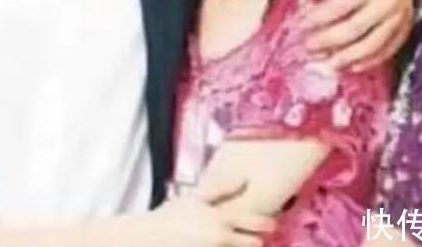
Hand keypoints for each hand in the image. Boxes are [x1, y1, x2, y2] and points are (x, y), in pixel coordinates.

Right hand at [142, 178, 274, 246]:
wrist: (151, 237)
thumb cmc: (171, 217)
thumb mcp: (195, 198)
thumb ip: (220, 190)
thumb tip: (244, 180)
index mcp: (221, 217)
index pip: (256, 222)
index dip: (267, 224)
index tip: (270, 224)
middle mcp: (221, 236)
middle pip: (254, 243)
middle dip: (256, 240)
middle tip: (255, 237)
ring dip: (243, 245)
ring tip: (239, 240)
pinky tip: (218, 243)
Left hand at [299, 0, 412, 70]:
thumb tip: (304, 3)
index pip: (338, 7)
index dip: (317, 19)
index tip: (300, 26)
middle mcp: (386, 1)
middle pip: (353, 29)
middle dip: (327, 41)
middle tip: (308, 47)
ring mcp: (399, 17)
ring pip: (371, 45)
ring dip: (346, 58)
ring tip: (326, 63)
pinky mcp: (405, 29)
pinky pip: (387, 51)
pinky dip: (368, 62)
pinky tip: (351, 67)